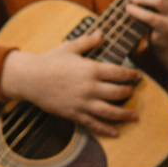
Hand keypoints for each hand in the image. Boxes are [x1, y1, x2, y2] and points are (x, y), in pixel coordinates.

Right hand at [0, 30, 140, 136]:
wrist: (30, 77)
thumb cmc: (50, 60)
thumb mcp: (70, 47)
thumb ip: (88, 41)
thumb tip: (102, 34)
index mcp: (91, 69)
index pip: (119, 73)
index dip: (131, 75)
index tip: (137, 76)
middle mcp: (90, 87)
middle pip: (118, 93)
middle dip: (129, 92)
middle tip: (132, 92)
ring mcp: (82, 102)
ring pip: (109, 111)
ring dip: (124, 115)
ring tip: (134, 116)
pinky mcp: (74, 113)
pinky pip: (93, 123)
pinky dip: (105, 129)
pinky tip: (115, 133)